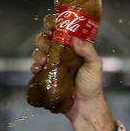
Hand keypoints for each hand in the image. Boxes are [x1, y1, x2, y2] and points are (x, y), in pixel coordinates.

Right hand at [30, 16, 116, 130]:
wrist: (85, 106)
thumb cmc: (92, 84)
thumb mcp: (95, 65)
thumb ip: (88, 51)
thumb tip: (75, 40)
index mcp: (73, 47)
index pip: (61, 30)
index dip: (53, 24)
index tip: (51, 24)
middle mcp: (62, 53)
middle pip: (46, 38)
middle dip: (43, 39)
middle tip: (47, 44)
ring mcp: (53, 64)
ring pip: (39, 51)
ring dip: (38, 52)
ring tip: (43, 60)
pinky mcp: (46, 75)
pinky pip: (35, 66)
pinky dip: (34, 65)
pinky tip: (37, 69)